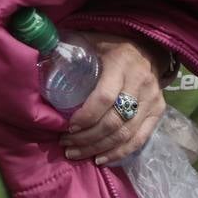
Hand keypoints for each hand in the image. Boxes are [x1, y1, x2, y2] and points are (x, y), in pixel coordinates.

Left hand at [60, 32, 166, 164]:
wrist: (148, 47)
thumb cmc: (111, 43)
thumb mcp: (90, 39)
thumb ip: (69, 48)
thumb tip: (39, 53)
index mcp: (121, 64)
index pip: (105, 97)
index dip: (86, 115)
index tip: (68, 126)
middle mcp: (141, 84)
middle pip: (114, 121)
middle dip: (88, 138)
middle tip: (66, 145)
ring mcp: (153, 100)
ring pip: (126, 134)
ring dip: (100, 148)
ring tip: (77, 153)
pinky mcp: (159, 112)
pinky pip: (140, 139)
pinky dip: (120, 152)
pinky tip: (101, 158)